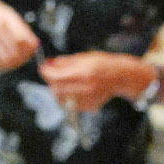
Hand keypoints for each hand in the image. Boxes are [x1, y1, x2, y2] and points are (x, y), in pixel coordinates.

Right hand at [0, 0, 38, 71]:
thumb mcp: (11, 15)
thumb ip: (23, 30)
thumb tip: (35, 44)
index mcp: (6, 19)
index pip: (21, 38)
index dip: (29, 47)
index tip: (32, 50)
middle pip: (13, 50)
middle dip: (23, 57)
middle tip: (26, 57)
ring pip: (4, 58)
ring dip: (14, 63)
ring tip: (17, 61)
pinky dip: (2, 65)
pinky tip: (6, 63)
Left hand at [38, 52, 152, 114]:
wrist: (120, 76)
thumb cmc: (102, 64)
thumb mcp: (83, 57)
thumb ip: (64, 62)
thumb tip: (47, 64)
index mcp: (83, 73)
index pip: (56, 76)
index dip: (46, 72)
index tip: (43, 68)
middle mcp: (85, 88)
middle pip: (57, 89)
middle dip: (51, 82)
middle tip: (52, 75)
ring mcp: (88, 99)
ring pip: (62, 99)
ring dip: (58, 90)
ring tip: (65, 82)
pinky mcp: (89, 106)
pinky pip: (71, 104)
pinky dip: (68, 97)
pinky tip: (75, 89)